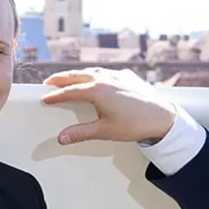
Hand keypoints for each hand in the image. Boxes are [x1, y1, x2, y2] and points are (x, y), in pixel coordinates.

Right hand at [42, 67, 181, 145]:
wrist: (162, 118)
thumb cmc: (136, 124)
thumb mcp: (105, 131)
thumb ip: (81, 133)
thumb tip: (62, 137)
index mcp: (97, 90)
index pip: (70, 91)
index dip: (55, 95)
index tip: (45, 97)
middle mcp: (106, 79)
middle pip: (78, 76)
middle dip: (62, 79)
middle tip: (49, 82)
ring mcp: (118, 76)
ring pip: (93, 71)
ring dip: (79, 74)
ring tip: (70, 79)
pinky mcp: (128, 77)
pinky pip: (107, 72)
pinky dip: (96, 73)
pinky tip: (97, 78)